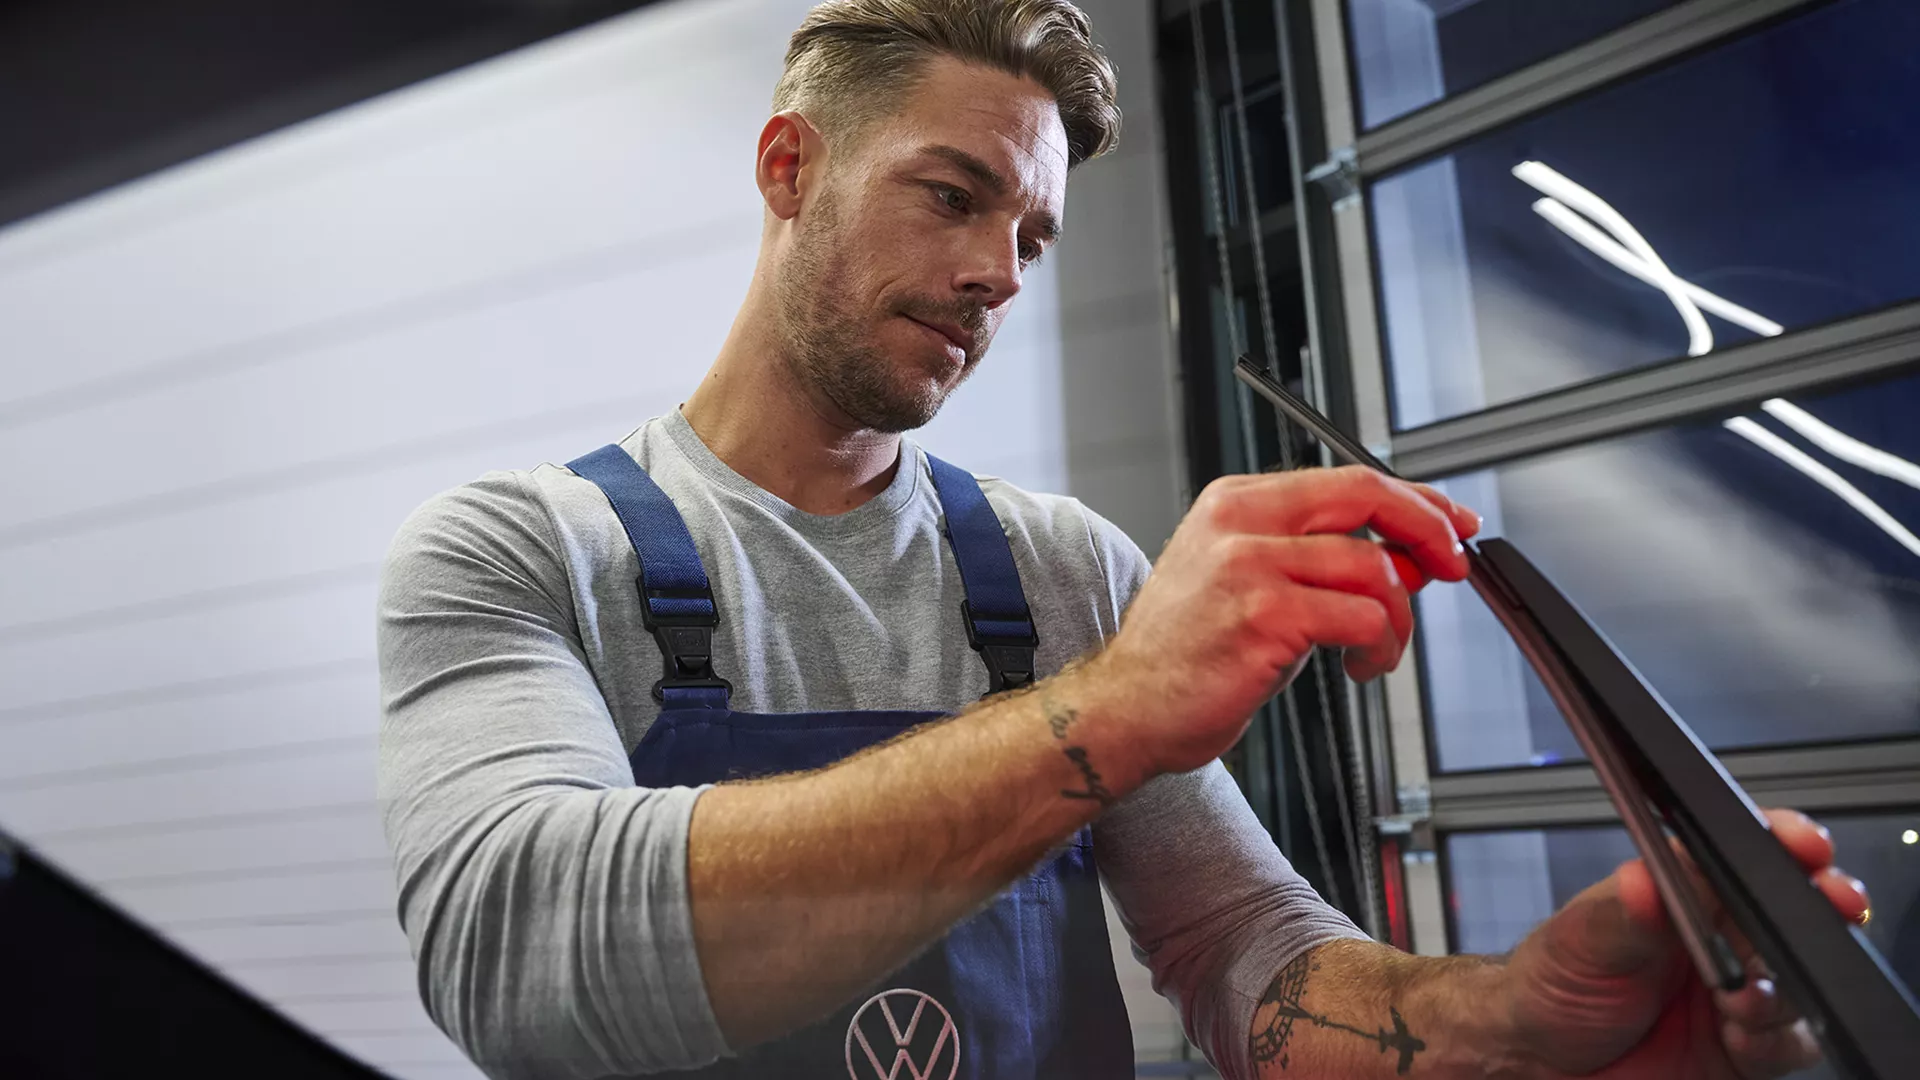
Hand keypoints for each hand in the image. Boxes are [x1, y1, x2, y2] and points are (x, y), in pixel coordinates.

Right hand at [1084, 467, 1480, 776]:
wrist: (1127, 708)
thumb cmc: (1186, 656)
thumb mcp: (1255, 587)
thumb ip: (1326, 564)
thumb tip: (1412, 555)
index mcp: (1234, 504)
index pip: (1347, 480)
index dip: (1414, 499)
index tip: (1451, 522)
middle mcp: (1239, 524)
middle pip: (1365, 497)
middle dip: (1427, 530)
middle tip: (1453, 566)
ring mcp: (1247, 566)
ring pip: (1373, 568)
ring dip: (1397, 618)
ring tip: (1378, 650)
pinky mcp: (1262, 616)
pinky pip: (1360, 618)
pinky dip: (1378, 647)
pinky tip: (1358, 667)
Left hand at [1501, 808, 1871, 1078]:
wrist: (1540, 1062)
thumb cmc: (1551, 986)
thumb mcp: (1578, 940)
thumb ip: (1623, 913)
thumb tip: (1647, 879)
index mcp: (1682, 891)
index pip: (1744, 854)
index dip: (1784, 843)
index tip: (1805, 844)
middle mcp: (1719, 937)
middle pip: (1793, 913)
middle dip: (1820, 908)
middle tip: (1829, 906)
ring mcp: (1738, 991)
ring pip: (1800, 979)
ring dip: (1782, 989)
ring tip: (1740, 1000)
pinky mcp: (1747, 1046)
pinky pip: (1793, 1041)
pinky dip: (1776, 1040)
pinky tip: (1739, 1038)